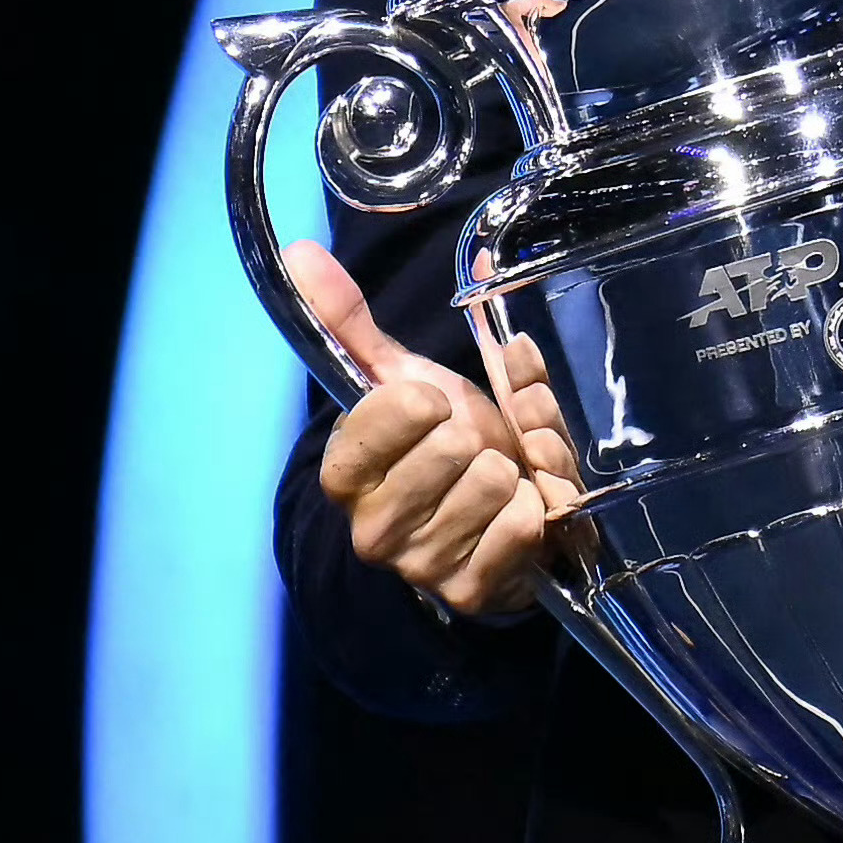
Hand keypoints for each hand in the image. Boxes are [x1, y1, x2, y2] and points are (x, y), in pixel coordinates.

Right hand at [292, 243, 578, 619]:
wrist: (504, 515)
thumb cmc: (453, 443)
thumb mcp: (407, 380)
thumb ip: (351, 324)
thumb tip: (299, 253)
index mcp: (347, 472)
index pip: (387, 412)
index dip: (428, 400)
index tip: (436, 406)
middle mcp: (373, 526)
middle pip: (450, 446)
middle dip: (482, 431)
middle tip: (478, 444)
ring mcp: (422, 563)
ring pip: (492, 482)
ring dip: (520, 465)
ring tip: (509, 472)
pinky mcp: (472, 590)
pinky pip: (522, 526)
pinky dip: (543, 503)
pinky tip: (529, 506)